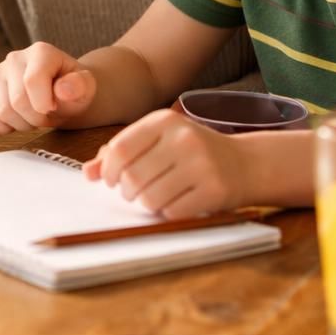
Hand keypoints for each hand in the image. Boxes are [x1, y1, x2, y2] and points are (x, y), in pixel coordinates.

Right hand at [0, 41, 96, 132]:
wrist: (61, 93)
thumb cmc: (73, 90)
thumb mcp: (85, 88)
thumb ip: (78, 87)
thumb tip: (63, 90)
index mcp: (41, 52)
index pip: (32, 81)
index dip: (44, 104)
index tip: (54, 108)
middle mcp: (15, 58)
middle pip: (17, 100)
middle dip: (36, 118)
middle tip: (47, 116)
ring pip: (2, 111)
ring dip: (22, 124)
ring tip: (34, 117)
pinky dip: (3, 127)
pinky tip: (17, 120)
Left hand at [84, 108, 245, 218]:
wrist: (246, 163)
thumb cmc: (193, 152)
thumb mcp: (159, 140)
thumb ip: (122, 152)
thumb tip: (88, 173)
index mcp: (165, 120)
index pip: (120, 149)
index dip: (109, 170)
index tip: (111, 180)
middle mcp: (184, 139)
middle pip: (132, 176)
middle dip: (125, 191)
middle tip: (132, 192)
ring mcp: (202, 165)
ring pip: (149, 197)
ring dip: (145, 204)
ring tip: (152, 198)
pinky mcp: (214, 191)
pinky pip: (173, 212)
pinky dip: (166, 214)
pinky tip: (174, 204)